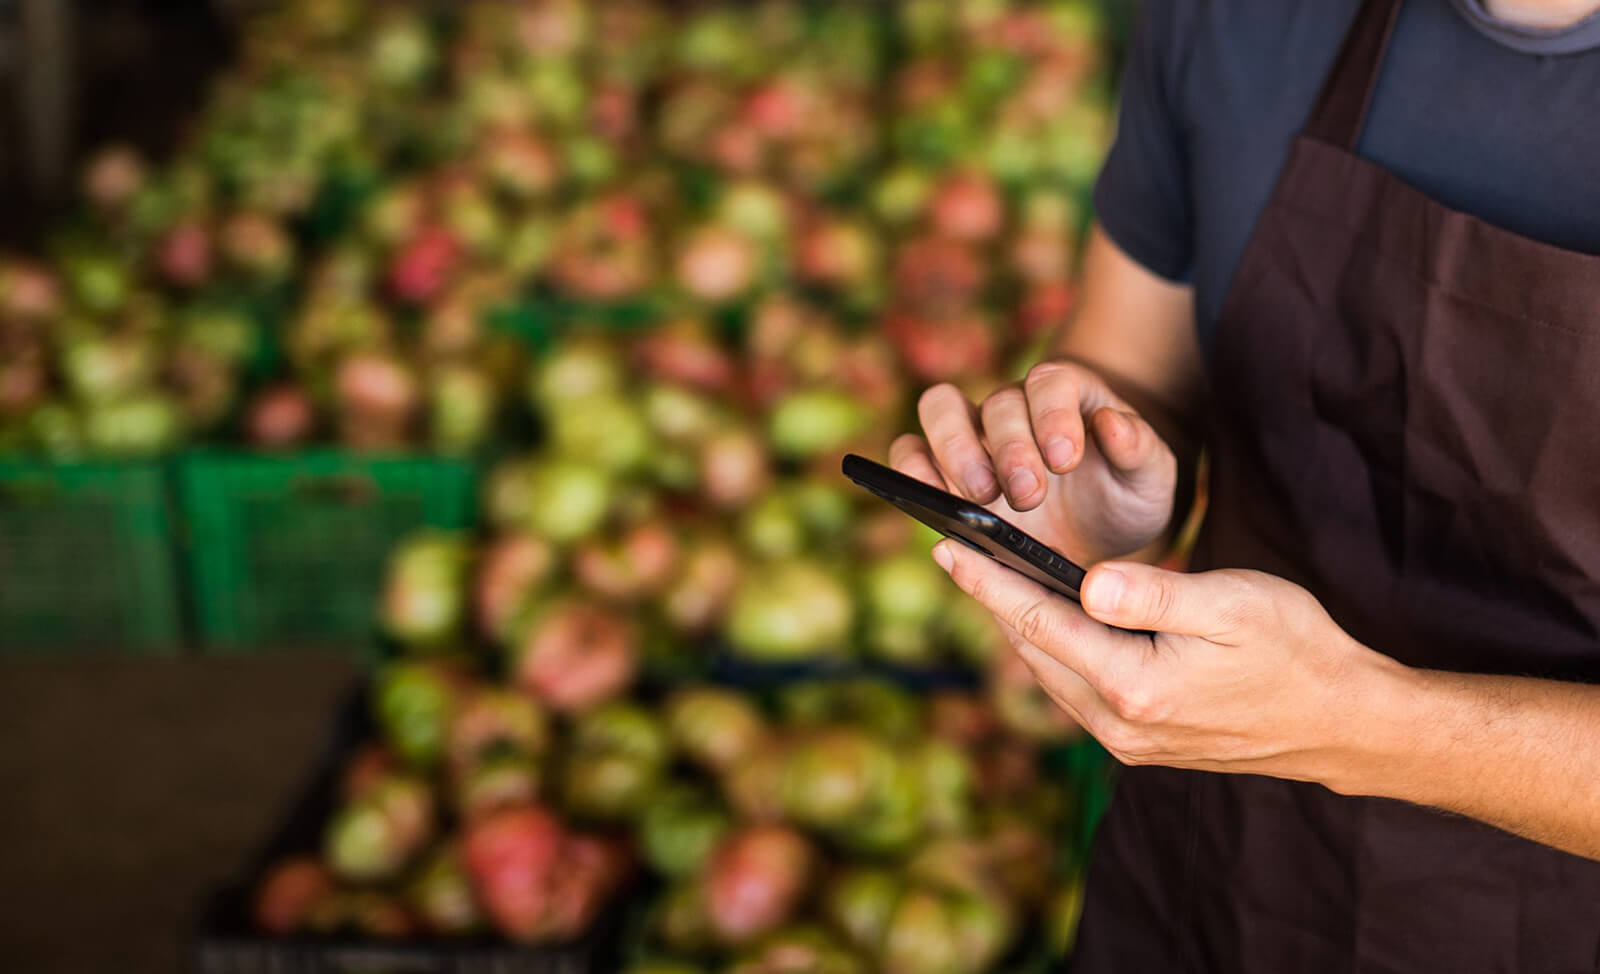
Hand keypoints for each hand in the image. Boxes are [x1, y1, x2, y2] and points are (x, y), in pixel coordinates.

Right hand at [893, 360, 1176, 564]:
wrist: (1098, 531)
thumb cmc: (1126, 494)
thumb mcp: (1153, 479)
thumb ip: (1141, 450)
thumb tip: (1113, 422)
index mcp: (1068, 396)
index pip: (1051, 382)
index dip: (1053, 415)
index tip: (1066, 460)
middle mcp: (1015, 407)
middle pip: (996, 402)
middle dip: (1010, 449)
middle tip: (1028, 496)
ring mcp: (972, 434)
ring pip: (940, 409)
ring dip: (954, 450)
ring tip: (979, 498)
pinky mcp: (942, 469)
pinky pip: (911, 451)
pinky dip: (912, 469)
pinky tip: (932, 502)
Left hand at [930, 538, 1403, 784]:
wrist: (1343, 721)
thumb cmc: (1295, 650)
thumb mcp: (1228, 604)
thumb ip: (1151, 593)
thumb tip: (1084, 579)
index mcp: (1133, 686)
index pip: (1037, 622)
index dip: (988, 581)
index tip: (947, 545)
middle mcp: (1119, 725)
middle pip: (1033, 651)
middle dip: (992, 600)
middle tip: (955, 552)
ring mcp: (1128, 741)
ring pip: (1051, 673)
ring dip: (1020, 627)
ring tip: (989, 581)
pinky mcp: (1142, 743)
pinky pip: (1077, 690)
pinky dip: (1054, 650)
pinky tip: (1049, 622)